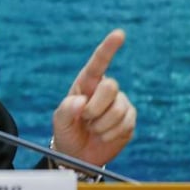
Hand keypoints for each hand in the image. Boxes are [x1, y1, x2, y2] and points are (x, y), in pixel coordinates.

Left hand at [51, 29, 136, 166]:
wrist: (79, 155)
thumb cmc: (67, 132)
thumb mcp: (59, 122)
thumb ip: (66, 111)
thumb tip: (80, 102)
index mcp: (87, 83)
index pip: (98, 63)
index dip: (109, 47)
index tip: (119, 34)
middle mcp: (105, 90)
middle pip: (110, 86)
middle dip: (96, 107)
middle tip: (86, 119)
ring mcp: (120, 103)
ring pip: (119, 108)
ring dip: (102, 125)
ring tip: (93, 129)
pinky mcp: (129, 119)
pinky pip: (126, 123)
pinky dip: (112, 134)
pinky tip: (104, 136)